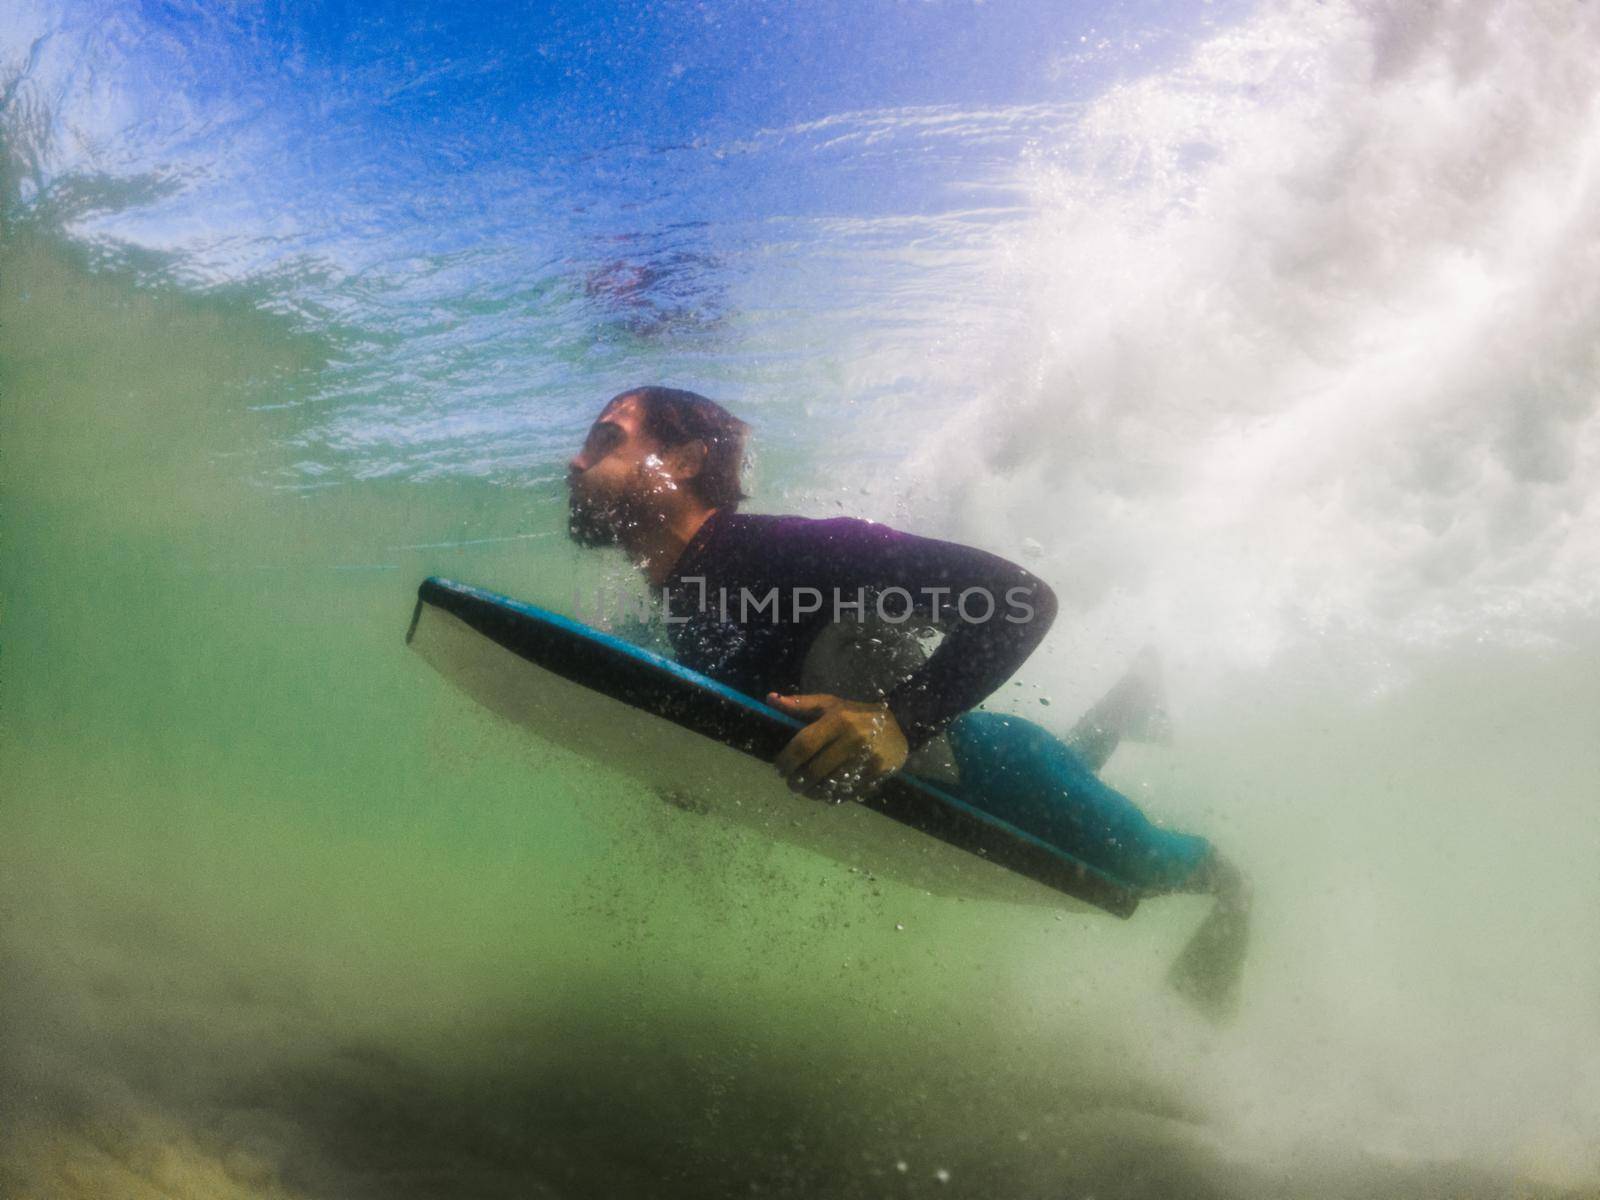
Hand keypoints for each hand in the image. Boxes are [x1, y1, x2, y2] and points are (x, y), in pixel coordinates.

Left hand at [766, 692, 909, 801]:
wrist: (901, 726)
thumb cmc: (857, 714)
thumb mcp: (831, 704)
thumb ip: (800, 704)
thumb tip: (770, 699)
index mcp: (839, 719)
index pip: (804, 745)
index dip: (787, 760)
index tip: (779, 768)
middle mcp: (853, 739)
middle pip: (815, 769)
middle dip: (797, 780)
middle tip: (790, 783)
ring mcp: (866, 759)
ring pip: (830, 784)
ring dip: (812, 791)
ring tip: (805, 789)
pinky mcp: (876, 775)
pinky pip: (847, 792)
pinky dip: (831, 796)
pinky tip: (824, 792)